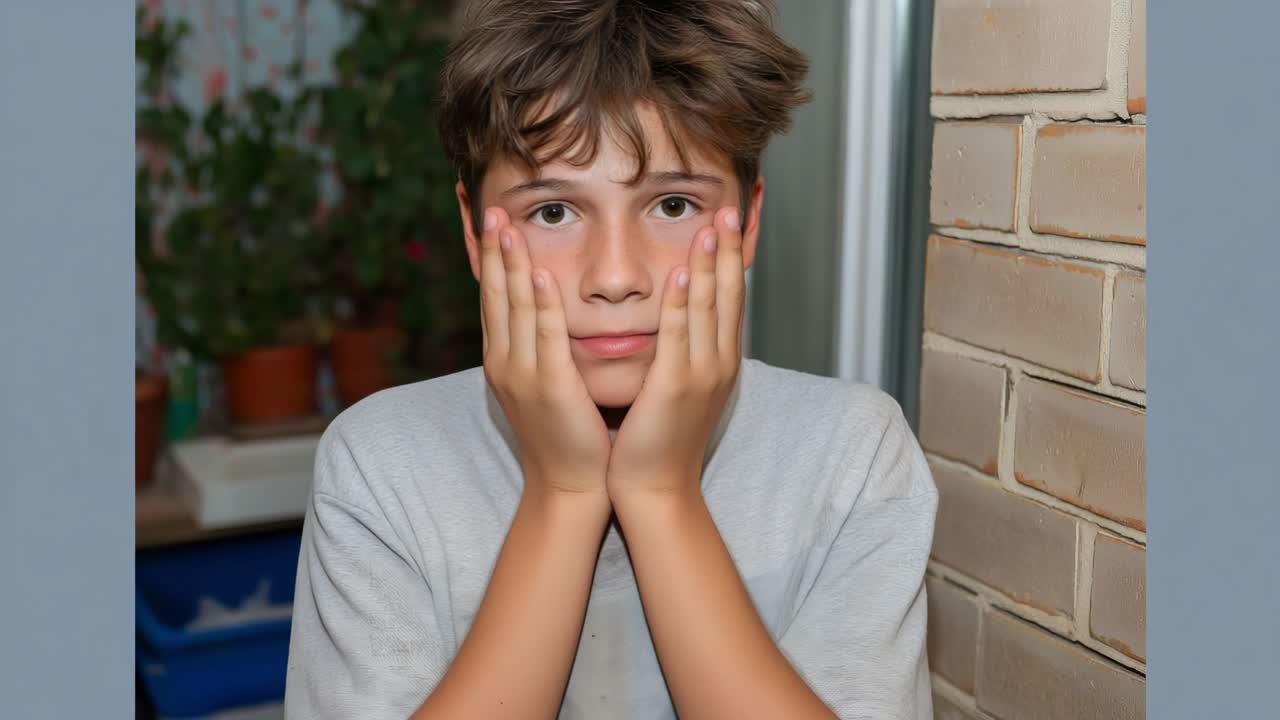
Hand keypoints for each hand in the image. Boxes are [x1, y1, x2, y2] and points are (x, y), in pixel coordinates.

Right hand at [479, 207, 611, 497]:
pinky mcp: (549, 388)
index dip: (491, 261)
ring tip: (508, 227)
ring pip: (514, 309)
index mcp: (505, 361)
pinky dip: (540, 305)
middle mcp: (506, 363)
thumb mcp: (548, 383)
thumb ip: (544, 348)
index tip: (491, 223)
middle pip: (495, 296)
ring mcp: (523, 376)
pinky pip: (544, 338)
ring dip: (511, 265)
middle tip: (490, 210)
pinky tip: (540, 276)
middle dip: (493, 252)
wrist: (570, 487)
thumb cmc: (568, 435)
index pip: (494, 300)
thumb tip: (548, 315)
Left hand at [606, 207, 745, 499]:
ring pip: (710, 309)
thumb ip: (680, 352)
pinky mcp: (677, 387)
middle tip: (729, 208)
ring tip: (711, 226)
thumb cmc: (658, 440)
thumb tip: (676, 322)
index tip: (726, 223)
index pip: (729, 299)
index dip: (729, 260)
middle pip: (729, 295)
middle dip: (728, 250)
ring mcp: (702, 375)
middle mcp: (718, 363)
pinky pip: (681, 336)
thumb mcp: (676, 387)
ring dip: (710, 264)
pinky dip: (685, 304)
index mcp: (718, 362)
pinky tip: (684, 274)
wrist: (655, 488)